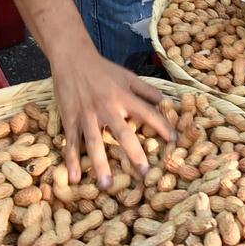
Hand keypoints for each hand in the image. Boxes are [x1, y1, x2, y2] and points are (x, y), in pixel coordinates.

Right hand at [52, 48, 174, 187]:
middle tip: (144, 174)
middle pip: (122, 134)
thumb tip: (167, 101)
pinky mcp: (70, 119)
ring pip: (94, 143)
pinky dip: (71, 161)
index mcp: (124, 97)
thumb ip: (147, 90)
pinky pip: (72, 143)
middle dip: (134, 154)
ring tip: (106, 185)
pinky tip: (74, 179)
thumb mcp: (128, 76)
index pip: (148, 113)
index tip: (174, 142)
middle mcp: (107, 108)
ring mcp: (87, 115)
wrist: (72, 59)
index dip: (162, 127)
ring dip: (100, 164)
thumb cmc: (103, 70)